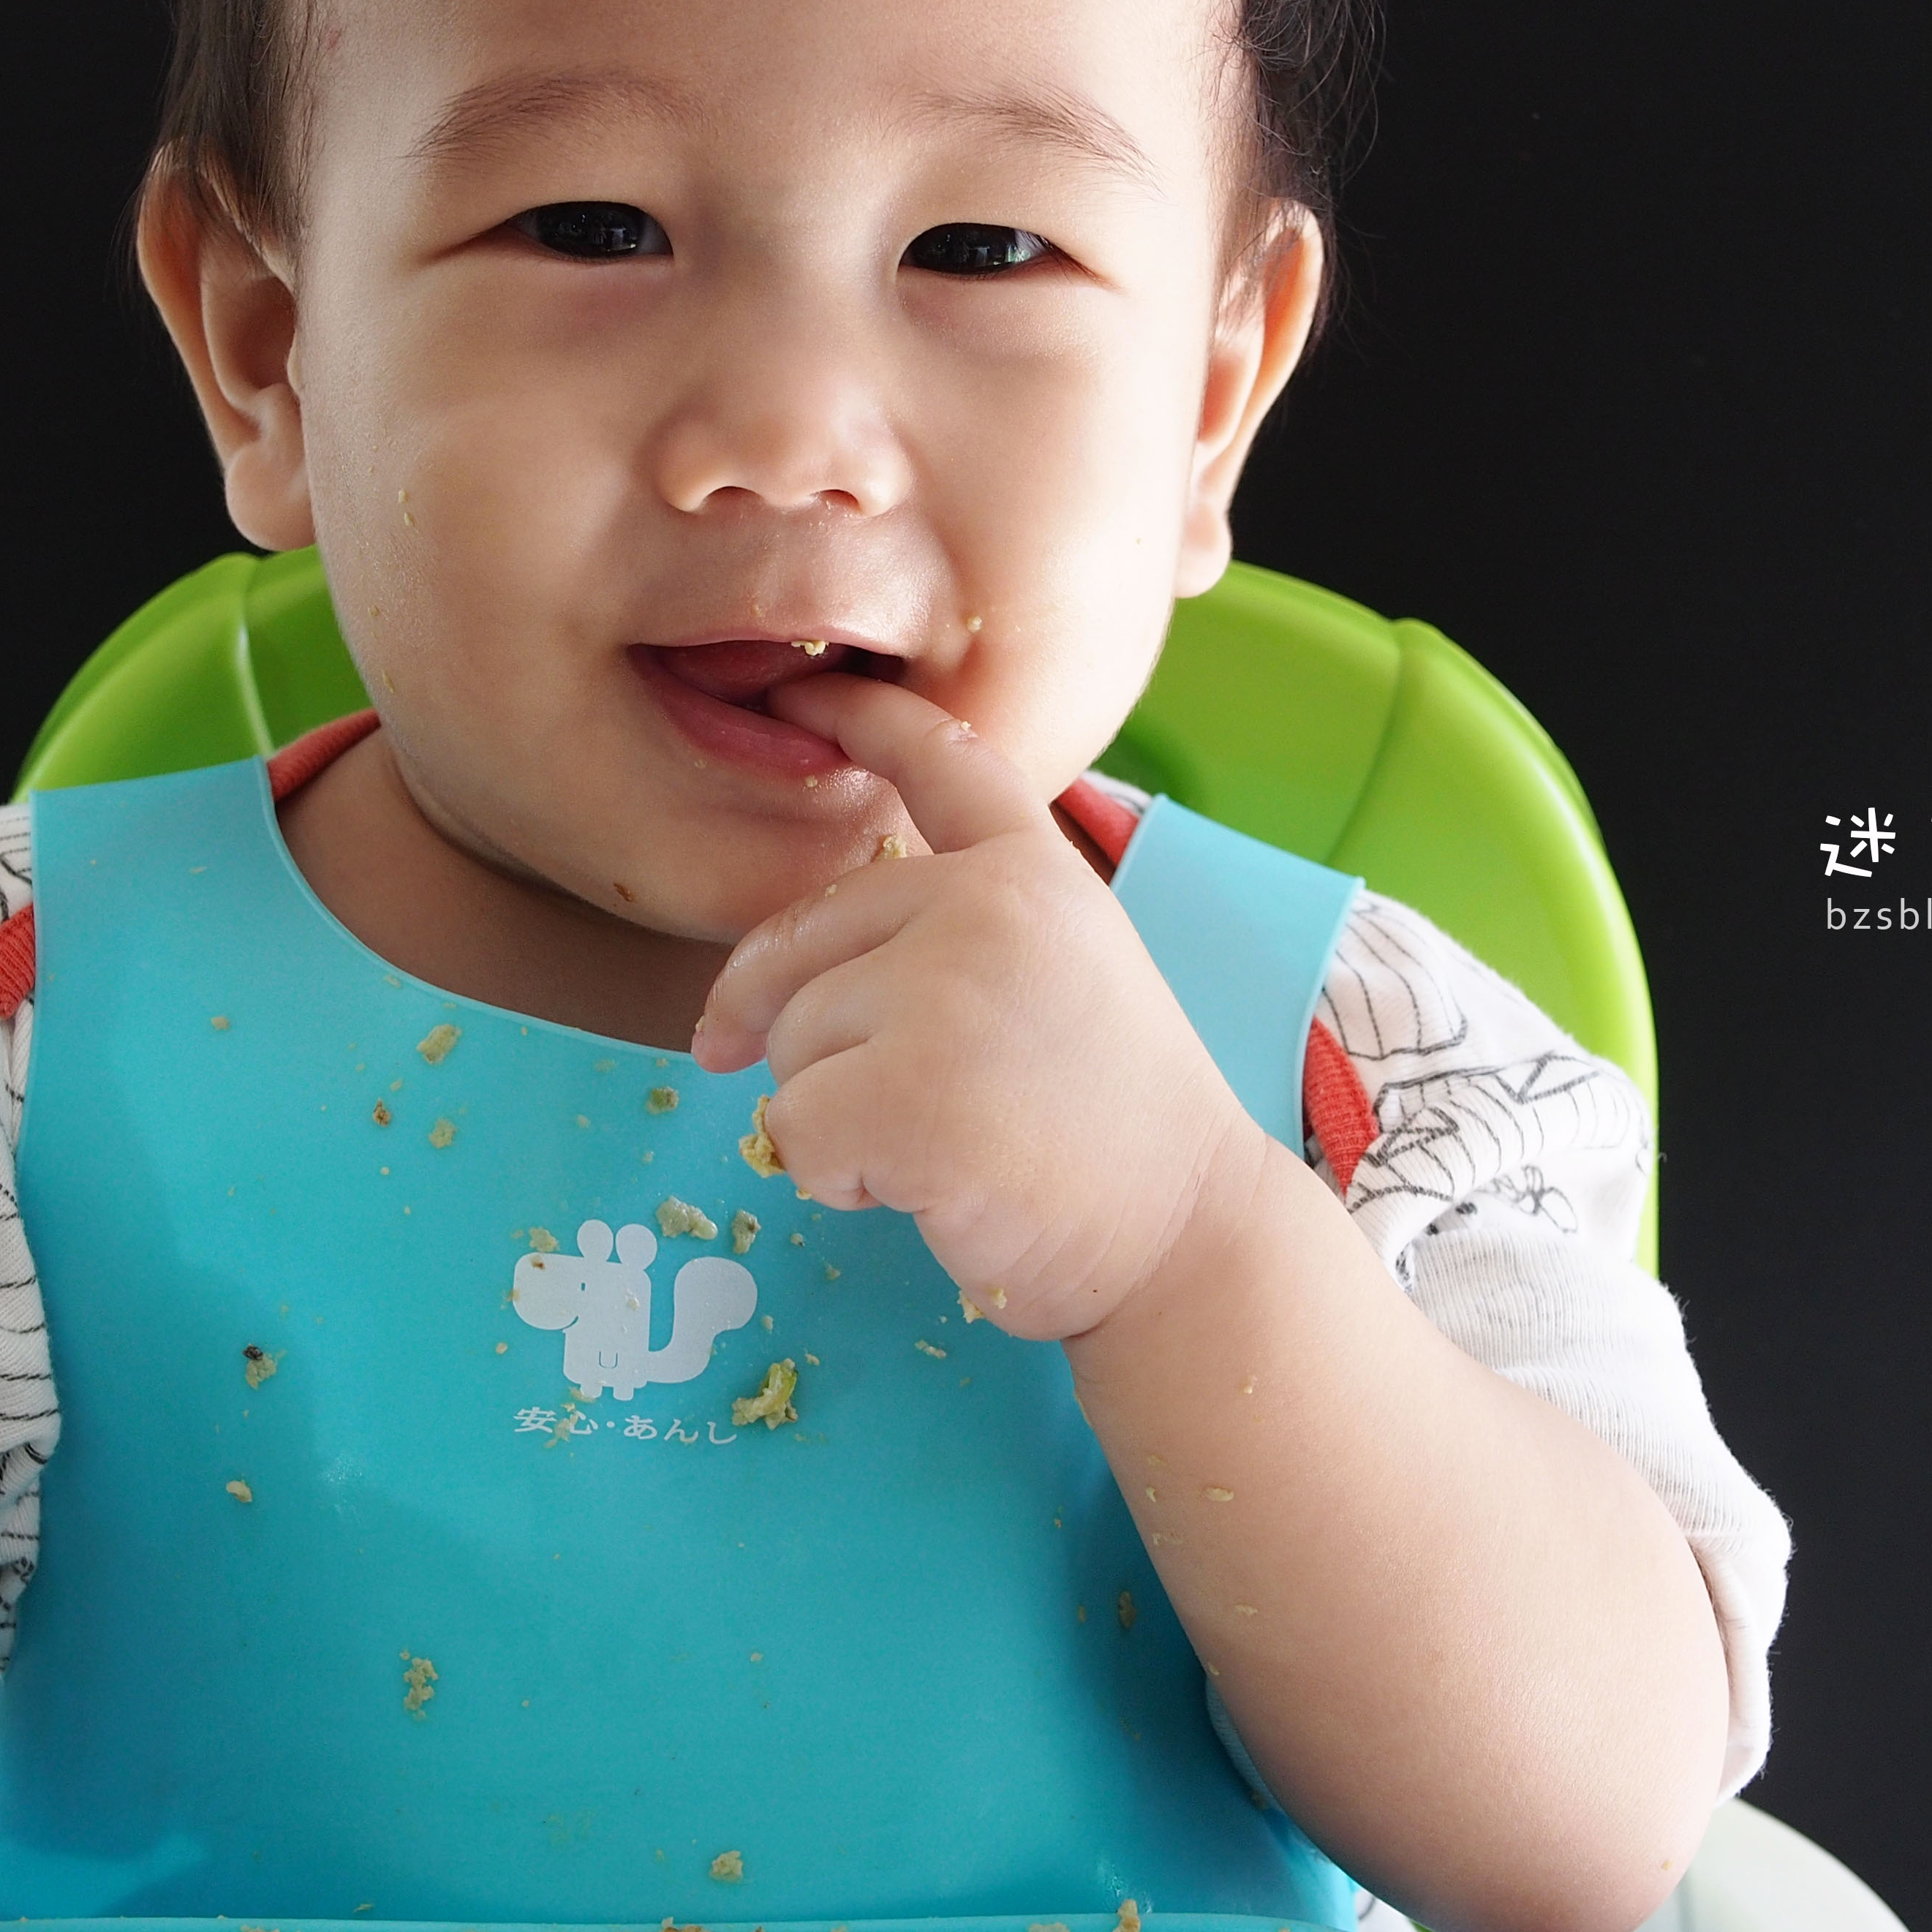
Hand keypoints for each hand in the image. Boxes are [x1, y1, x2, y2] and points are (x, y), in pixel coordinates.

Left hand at [690, 674, 1264, 1338]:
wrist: (1186, 1237)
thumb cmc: (1112, 1133)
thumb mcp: (1058, 980)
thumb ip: (951, 940)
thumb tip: (745, 1005)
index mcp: (1031, 870)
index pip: (939, 759)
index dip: (861, 718)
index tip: (802, 694)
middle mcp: (988, 905)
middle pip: (803, 945)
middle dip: (800, 1032)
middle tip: (884, 1102)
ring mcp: (947, 991)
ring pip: (787, 1042)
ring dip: (834, 1113)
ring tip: (945, 1143)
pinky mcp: (907, 1090)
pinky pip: (791, 1126)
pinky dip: (833, 1175)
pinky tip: (923, 1186)